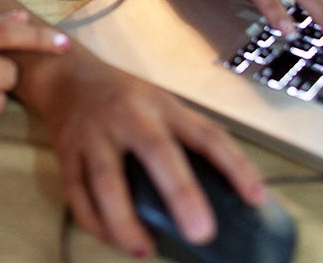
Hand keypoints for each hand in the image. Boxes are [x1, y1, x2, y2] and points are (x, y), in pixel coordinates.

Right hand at [23, 49, 265, 257]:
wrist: (66, 76)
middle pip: (156, 152)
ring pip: (107, 180)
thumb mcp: (160, 103)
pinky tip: (110, 238)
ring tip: (143, 250)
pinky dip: (92, 220)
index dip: (234, 165)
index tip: (256, 199)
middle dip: (180, 194)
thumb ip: (185, 136)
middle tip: (201, 233)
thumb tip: (224, 190)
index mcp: (162, 107)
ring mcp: (95, 135)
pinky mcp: (67, 153)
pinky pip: (77, 192)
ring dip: (125, 219)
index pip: (206, 134)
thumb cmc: (124, 96)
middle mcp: (129, 117)